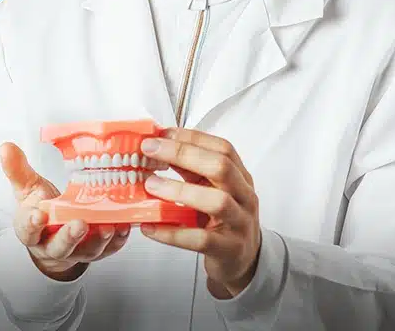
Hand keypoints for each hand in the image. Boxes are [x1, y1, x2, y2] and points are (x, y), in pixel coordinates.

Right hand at [0, 142, 130, 280]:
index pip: (28, 229)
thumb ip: (17, 169)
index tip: (39, 214)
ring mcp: (76, 250)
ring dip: (99, 240)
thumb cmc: (41, 207)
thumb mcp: (27, 188)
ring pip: (87, 250)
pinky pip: (108, 250)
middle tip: (80, 224)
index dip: (33, 223)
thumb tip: (6, 147)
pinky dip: (117, 241)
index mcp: (31, 229)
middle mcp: (52, 244)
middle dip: (70, 236)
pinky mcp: (96, 251)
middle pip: (60, 245)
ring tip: (109, 226)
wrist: (53, 234)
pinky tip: (124, 227)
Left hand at [137, 129, 261, 298]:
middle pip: (221, 167)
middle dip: (183, 154)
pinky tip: (150, 226)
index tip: (161, 134)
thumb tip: (157, 147)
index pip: (222, 148)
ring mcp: (239, 223)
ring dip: (179, 190)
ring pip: (217, 202)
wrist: (244, 259)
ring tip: (151, 185)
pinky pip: (200, 239)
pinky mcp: (228, 249)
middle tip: (150, 150)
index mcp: (240, 177)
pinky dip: (172, 233)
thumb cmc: (224, 219)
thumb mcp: (210, 188)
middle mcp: (244, 197)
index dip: (191, 137)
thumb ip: (189, 169)